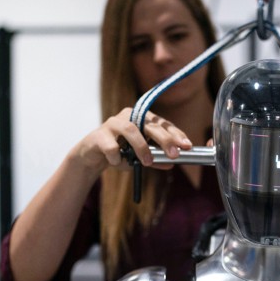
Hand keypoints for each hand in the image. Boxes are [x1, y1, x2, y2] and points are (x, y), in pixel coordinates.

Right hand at [71, 108, 192, 173]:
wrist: (92, 156)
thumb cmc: (119, 153)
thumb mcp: (140, 158)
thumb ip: (155, 159)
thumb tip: (172, 164)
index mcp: (142, 119)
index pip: (163, 124)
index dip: (176, 134)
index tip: (187, 145)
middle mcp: (129, 116)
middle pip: (150, 124)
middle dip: (165, 140)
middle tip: (174, 155)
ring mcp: (113, 123)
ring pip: (131, 130)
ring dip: (141, 147)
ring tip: (147, 162)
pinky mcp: (99, 134)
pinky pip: (112, 146)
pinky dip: (117, 157)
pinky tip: (116, 162)